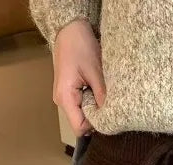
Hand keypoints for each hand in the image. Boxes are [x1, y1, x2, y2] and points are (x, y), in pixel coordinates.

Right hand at [53, 19, 105, 135]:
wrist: (69, 28)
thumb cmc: (80, 45)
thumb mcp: (95, 71)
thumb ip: (102, 96)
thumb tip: (111, 116)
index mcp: (65, 98)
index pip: (79, 128)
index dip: (95, 125)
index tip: (107, 114)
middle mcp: (61, 101)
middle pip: (80, 122)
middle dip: (95, 116)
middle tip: (106, 100)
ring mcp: (64, 97)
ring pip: (82, 114)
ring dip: (94, 107)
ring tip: (100, 91)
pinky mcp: (68, 92)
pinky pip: (81, 104)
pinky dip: (91, 100)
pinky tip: (96, 88)